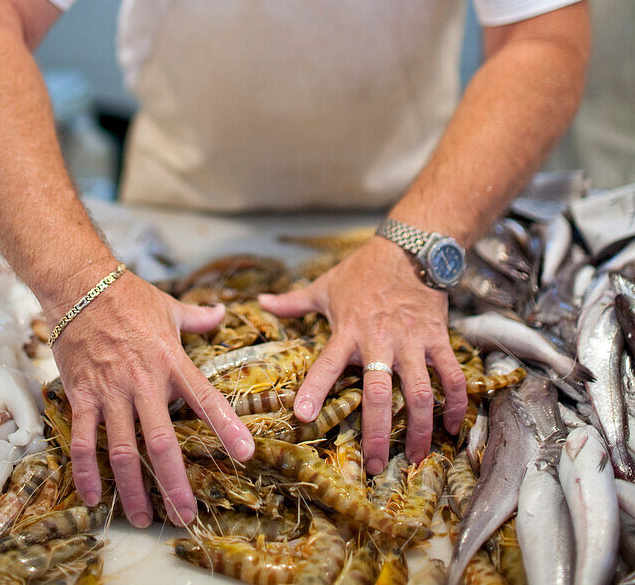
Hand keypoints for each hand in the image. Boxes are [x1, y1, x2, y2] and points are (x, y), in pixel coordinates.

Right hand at [49, 272, 254, 527]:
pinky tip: (93, 498)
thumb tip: (223, 313)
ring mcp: (110, 391)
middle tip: (185, 515)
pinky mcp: (82, 395)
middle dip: (174, 482)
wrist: (80, 285)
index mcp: (171, 360)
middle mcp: (143, 381)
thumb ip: (198, 318)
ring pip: (122, 450)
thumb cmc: (129, 296)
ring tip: (144, 518)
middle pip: (161, 441)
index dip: (226, 427)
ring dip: (132, 489)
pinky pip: (83, 440)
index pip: (205, 398)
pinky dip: (86, 472)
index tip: (245, 454)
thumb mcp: (169, 307)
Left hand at [259, 236, 467, 472]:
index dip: (314, 389)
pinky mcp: (437, 338)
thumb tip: (260, 301)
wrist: (408, 249)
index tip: (302, 416)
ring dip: (420, 428)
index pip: (326, 363)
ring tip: (415, 457)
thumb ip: (294, 301)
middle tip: (374, 467)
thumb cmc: (362, 272)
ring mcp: (412, 341)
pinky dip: (456, 403)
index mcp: (348, 330)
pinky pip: (451, 375)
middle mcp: (380, 339)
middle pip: (379, 392)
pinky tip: (453, 428)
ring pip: (420, 391)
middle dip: (376, 432)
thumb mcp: (325, 285)